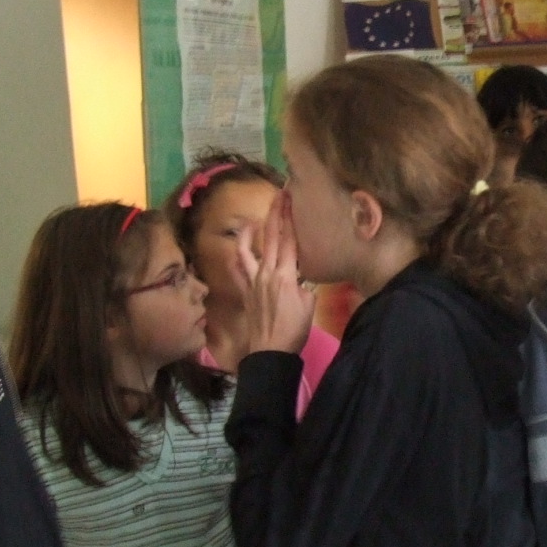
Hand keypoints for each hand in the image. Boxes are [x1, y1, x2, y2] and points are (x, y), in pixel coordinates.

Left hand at [238, 196, 315, 354]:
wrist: (271, 351)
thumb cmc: (295, 330)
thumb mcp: (310, 305)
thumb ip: (305, 286)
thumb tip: (301, 279)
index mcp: (287, 275)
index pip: (290, 239)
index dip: (290, 217)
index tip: (291, 198)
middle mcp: (268, 272)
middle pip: (272, 238)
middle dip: (276, 214)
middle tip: (279, 195)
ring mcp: (253, 281)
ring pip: (250, 250)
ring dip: (251, 233)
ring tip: (252, 220)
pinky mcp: (245, 292)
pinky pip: (238, 271)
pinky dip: (237, 258)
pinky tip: (237, 250)